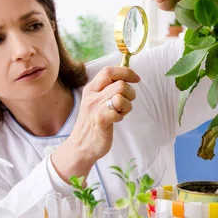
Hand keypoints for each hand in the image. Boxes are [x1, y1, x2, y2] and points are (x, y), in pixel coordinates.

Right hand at [50, 67, 139, 182]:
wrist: (81, 146)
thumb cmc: (93, 123)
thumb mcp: (97, 101)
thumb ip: (108, 89)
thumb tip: (126, 76)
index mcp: (91, 88)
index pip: (109, 70)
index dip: (126, 72)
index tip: (136, 79)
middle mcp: (92, 96)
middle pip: (120, 83)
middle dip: (131, 93)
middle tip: (126, 104)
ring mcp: (94, 108)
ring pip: (121, 96)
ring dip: (127, 106)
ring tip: (119, 113)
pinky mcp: (99, 121)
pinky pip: (117, 112)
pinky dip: (121, 116)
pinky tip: (115, 120)